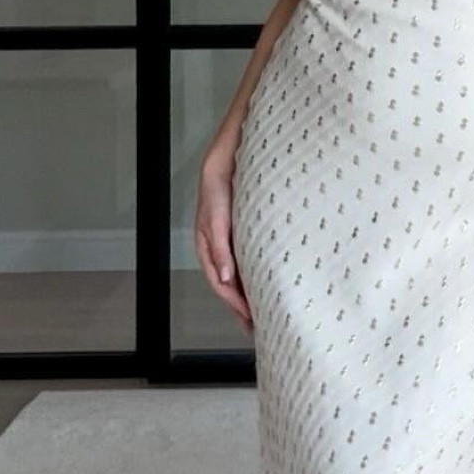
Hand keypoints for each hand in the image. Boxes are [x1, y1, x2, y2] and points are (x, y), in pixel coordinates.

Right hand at [196, 150, 253, 334]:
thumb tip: (226, 277)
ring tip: (261, 314)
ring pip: (238, 271)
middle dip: (239, 305)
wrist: (237, 145)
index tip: (248, 317)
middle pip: (227, 281)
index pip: (219, 278)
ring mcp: (232, 234)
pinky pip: (248, 257)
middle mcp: (219, 239)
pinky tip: (265, 282)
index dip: (232, 301)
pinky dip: (254, 274)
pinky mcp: (246, 227)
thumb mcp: (216, 207)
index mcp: (208, 237)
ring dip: (247, 293)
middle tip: (255, 327)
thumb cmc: (223, 173)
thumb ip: (219, 242)